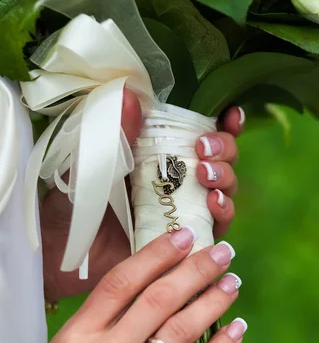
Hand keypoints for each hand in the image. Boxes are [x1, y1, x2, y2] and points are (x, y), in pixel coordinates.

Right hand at [39, 228, 245, 342]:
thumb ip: (103, 319)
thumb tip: (152, 275)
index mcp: (77, 337)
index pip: (122, 282)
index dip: (157, 254)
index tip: (185, 234)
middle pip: (158, 299)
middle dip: (196, 270)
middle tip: (222, 253)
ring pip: (181, 330)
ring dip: (213, 301)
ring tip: (232, 283)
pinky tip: (236, 328)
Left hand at [41, 90, 244, 300]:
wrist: (64, 248)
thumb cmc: (74, 201)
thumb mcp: (94, 162)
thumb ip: (115, 132)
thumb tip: (129, 94)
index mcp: (162, 154)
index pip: (202, 133)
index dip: (225, 124)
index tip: (230, 114)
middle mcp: (181, 179)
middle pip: (223, 158)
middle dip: (224, 148)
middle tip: (204, 149)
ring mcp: (188, 208)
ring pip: (226, 187)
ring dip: (225, 177)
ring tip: (206, 175)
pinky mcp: (190, 238)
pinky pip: (218, 224)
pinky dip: (224, 211)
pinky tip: (214, 203)